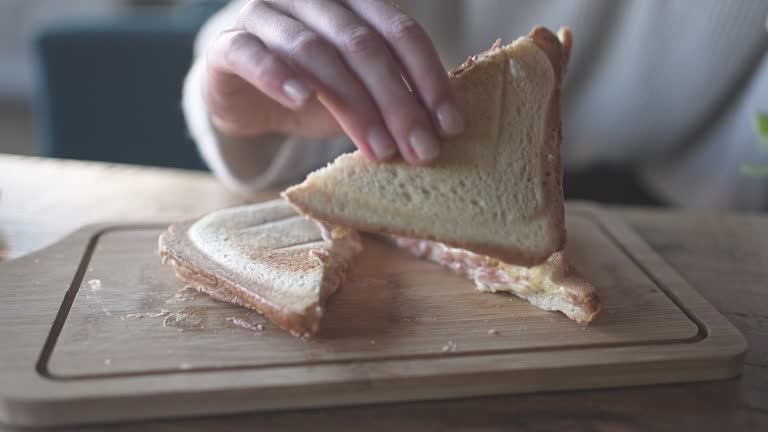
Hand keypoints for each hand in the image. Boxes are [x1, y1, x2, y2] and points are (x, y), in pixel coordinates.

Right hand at [203, 0, 463, 163]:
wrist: (241, 94)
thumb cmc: (311, 90)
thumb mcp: (358, 93)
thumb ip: (391, 97)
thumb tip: (441, 130)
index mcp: (353, 3)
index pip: (401, 32)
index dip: (429, 78)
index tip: (451, 125)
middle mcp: (313, 0)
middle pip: (363, 45)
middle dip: (398, 102)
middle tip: (421, 150)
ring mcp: (267, 15)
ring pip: (315, 52)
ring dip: (353, 104)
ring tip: (379, 149)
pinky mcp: (228, 44)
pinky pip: (252, 53)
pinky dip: (278, 75)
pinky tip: (302, 102)